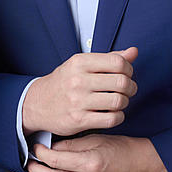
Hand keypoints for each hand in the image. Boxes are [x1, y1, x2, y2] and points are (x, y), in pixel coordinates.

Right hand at [22, 48, 138, 135]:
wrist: (37, 104)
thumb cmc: (64, 82)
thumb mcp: (82, 65)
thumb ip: (109, 58)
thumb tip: (134, 52)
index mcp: (79, 62)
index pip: (118, 62)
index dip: (128, 69)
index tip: (126, 74)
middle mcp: (78, 80)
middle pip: (121, 82)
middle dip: (130, 87)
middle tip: (127, 90)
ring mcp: (77, 101)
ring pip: (118, 101)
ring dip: (125, 103)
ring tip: (119, 101)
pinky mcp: (79, 119)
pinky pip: (111, 119)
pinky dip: (118, 117)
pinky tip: (113, 113)